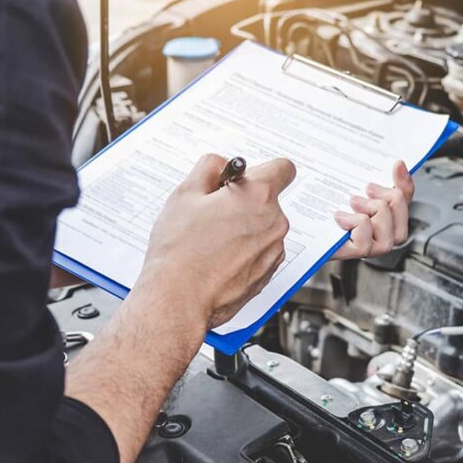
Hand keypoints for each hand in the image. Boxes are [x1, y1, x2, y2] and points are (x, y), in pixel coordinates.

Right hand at [139, 154, 295, 329]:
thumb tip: (221, 163)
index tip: (245, 177)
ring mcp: (274, 249)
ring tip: (212, 240)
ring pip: (264, 227)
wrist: (179, 298)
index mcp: (258, 196)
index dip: (262, 170)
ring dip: (245, 227)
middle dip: (245, 201)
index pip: (283, 168)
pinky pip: (261, 250)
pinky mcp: (269, 271)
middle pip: (268, 200)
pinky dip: (246, 250)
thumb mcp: (185, 194)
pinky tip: (219, 258)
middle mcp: (275, 222)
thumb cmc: (180, 250)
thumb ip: (210, 167)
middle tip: (214, 212)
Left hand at [332, 160, 414, 259]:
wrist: (296, 223)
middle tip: (367, 189)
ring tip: (353, 202)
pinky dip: (354, 224)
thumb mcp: (346, 183)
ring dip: (372, 210)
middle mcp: (382, 230)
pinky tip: (340, 217)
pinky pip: (366, 243)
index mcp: (383, 211)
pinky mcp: (356, 253)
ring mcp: (371, 245)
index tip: (396, 164)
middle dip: (388, 197)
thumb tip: (397, 163)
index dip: (405, 181)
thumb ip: (371, 176)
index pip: (405, 196)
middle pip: (401, 210)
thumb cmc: (322, 205)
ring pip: (388, 228)